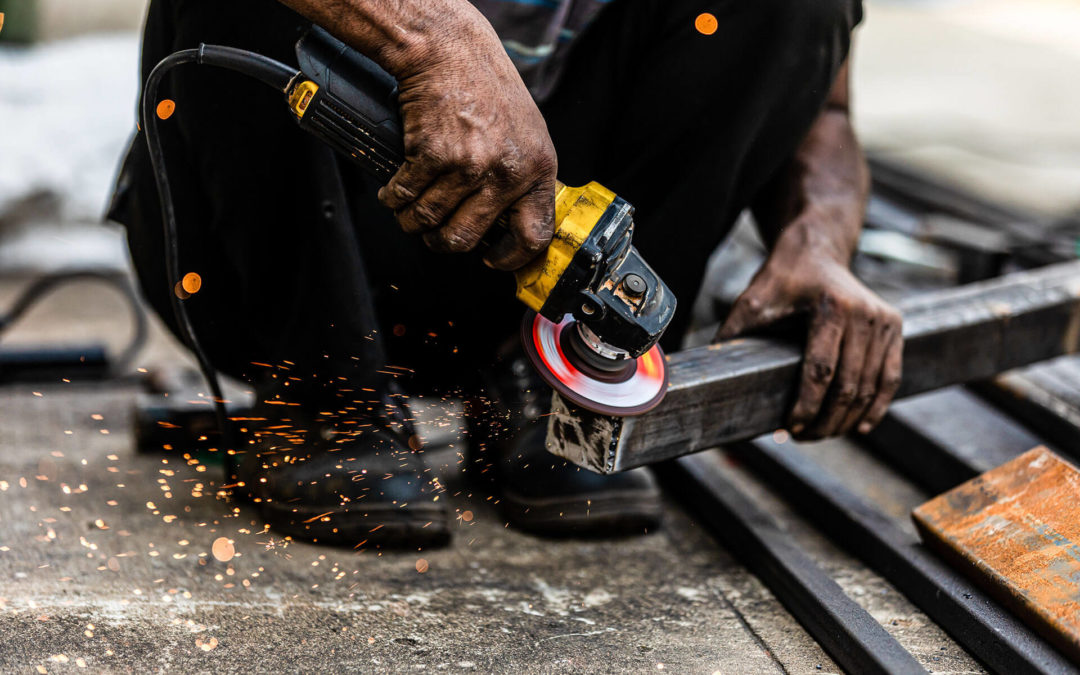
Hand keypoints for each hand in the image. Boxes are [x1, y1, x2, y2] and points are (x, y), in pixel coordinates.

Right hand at [376, 16, 557, 269]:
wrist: (452, 51)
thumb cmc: (487, 89)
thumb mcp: (526, 136)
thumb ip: (522, 179)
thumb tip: (511, 223)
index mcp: (536, 170)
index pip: (533, 235)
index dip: (511, 257)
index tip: (493, 259)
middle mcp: (505, 172)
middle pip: (467, 238)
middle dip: (443, 243)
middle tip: (437, 234)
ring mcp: (468, 165)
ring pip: (430, 221)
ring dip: (412, 222)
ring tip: (410, 212)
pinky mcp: (432, 155)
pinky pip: (406, 196)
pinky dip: (394, 199)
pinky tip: (395, 191)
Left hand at [715, 239, 901, 438]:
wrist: (816, 253)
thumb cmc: (782, 279)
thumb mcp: (752, 301)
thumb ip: (733, 333)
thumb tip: (709, 369)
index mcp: (832, 307)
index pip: (821, 370)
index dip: (807, 405)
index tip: (791, 427)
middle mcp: (865, 313)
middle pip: (848, 385)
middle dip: (826, 420)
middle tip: (804, 437)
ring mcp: (884, 321)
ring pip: (870, 387)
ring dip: (847, 419)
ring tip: (822, 433)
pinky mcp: (895, 327)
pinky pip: (889, 377)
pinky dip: (875, 406)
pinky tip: (858, 425)